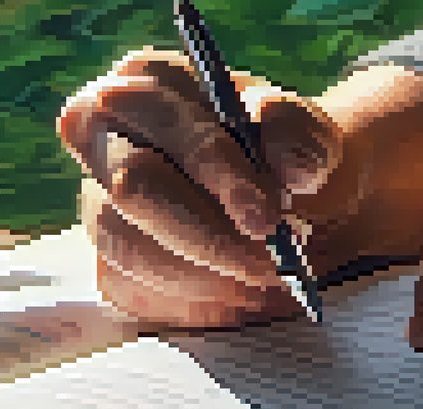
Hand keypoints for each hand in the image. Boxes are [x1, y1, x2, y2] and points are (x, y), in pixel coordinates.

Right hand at [57, 49, 422, 328]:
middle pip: (130, 196)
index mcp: (144, 85)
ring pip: (130, 253)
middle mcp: (104, 139)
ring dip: (208, 280)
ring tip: (276, 286)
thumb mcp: (320, 138)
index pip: (154, 126)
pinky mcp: (118, 264)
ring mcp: (103, 206)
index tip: (270, 215)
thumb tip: (285, 158)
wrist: (309, 201)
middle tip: (276, 267)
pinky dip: (196, 309)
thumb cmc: (307, 157)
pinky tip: (246, 305)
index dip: (208, 172)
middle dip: (209, 239)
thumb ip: (303, 135)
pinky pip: (138, 299)